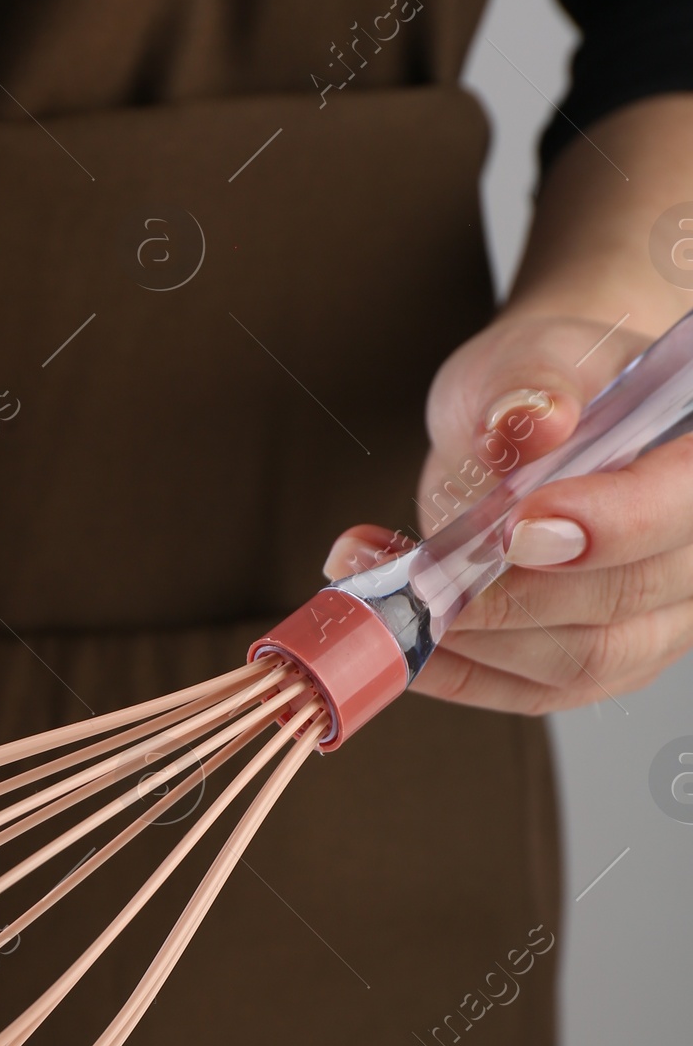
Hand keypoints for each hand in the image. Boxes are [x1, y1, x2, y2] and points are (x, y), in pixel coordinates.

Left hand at [324, 307, 692, 713]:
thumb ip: (535, 382)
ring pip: (577, 660)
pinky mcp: (603, 666)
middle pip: (626, 596)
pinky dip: (457, 671)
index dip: (609, 526)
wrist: (541, 424)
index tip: (514, 528)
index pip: (684, 504)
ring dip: (469, 635)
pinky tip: (404, 634)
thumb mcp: (537, 353)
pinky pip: (532, 692)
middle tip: (419, 567)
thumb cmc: (552, 385)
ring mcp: (662, 619)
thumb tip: (532, 417)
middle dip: (509, 591)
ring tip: (384, 587)